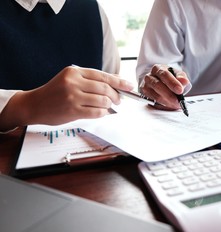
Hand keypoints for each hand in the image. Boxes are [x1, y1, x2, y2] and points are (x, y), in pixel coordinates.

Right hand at [0, 66, 133, 129]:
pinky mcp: (73, 111)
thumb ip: (93, 79)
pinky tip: (102, 112)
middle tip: (119, 100)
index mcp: (74, 71)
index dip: (120, 82)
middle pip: (106, 88)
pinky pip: (97, 112)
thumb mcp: (71, 79)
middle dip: (117, 96)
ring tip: (108, 106)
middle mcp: (74, 82)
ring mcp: (73, 97)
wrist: (34, 105)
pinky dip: (103, 113)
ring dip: (110, 105)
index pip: (103, 76)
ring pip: (103, 101)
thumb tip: (117, 80)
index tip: (130, 86)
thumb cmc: (55, 92)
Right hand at [140, 64, 189, 109]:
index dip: (172, 83)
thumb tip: (184, 81)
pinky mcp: (145, 94)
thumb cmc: (170, 77)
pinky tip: (170, 104)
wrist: (162, 81)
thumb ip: (182, 77)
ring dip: (167, 101)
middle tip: (178, 100)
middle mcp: (149, 76)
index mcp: (158, 68)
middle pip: (158, 85)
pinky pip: (154, 101)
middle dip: (169, 94)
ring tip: (176, 104)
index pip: (164, 75)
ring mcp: (146, 86)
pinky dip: (164, 104)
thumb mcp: (178, 74)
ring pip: (156, 95)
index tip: (180, 90)